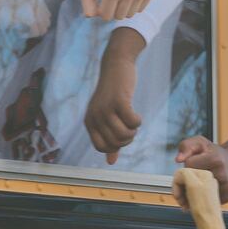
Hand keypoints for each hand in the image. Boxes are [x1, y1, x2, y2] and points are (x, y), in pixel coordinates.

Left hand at [85, 31, 142, 161]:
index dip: (115, 146)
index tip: (122, 136)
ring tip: (133, 121)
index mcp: (89, 122)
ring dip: (133, 131)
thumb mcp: (107, 117)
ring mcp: (106, 108)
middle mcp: (95, 116)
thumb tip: (110, 162)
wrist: (115, 66)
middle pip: (115, 142)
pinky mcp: (119, 101)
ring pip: (124, 134)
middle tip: (131, 127)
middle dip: (128, 138)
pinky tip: (137, 115)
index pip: (101, 147)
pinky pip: (132, 122)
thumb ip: (109, 138)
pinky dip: (137, 121)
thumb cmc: (112, 94)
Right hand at [173, 162, 224, 222]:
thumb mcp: (192, 185)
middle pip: (183, 180)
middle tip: (181, 201)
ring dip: (182, 197)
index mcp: (204, 173)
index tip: (178, 195)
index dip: (176, 184)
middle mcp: (206, 179)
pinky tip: (188, 207)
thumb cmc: (203, 208)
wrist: (210, 224)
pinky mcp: (204, 196)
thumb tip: (179, 173)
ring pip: (185, 188)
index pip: (181, 172)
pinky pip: (190, 194)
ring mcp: (205, 188)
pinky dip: (186, 200)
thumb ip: (184, 173)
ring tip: (185, 205)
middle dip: (179, 191)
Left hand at [174, 134, 227, 205]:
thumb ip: (186, 146)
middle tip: (196, 173)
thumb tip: (178, 160)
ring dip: (192, 192)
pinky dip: (201, 198)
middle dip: (188, 179)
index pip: (189, 165)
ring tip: (200, 182)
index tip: (196, 162)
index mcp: (215, 159)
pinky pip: (206, 202)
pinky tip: (205, 191)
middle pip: (192, 182)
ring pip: (197, 196)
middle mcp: (222, 174)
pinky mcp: (227, 197)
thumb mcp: (200, 143)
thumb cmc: (214, 153)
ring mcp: (225, 188)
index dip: (189, 164)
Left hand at [174, 159, 227, 228]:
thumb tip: (179, 184)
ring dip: (178, 188)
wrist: (212, 224)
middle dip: (181, 187)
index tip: (187, 200)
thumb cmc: (206, 216)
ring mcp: (202, 178)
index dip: (185, 187)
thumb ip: (193, 190)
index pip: (192, 174)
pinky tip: (180, 199)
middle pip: (186, 173)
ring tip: (183, 203)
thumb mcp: (200, 198)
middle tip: (183, 202)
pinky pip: (179, 173)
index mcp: (211, 179)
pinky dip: (175, 186)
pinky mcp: (194, 183)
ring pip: (181, 172)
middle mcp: (209, 175)